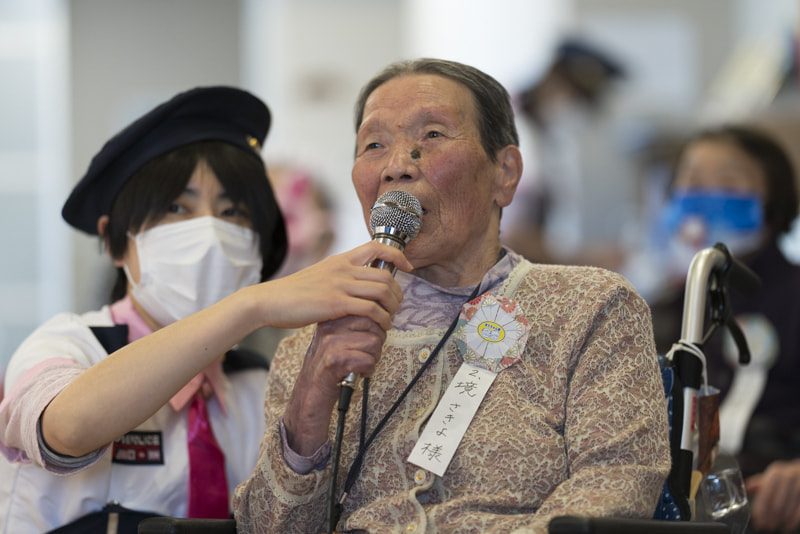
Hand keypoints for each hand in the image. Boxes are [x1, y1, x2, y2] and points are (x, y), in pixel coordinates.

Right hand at [252, 241, 412, 329]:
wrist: (269, 301)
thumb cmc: (292, 293)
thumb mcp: (319, 276)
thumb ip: (338, 277)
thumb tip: (355, 284)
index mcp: (339, 260)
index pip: (376, 247)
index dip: (397, 255)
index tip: (407, 267)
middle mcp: (342, 269)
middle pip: (385, 274)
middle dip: (398, 292)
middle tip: (397, 305)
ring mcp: (339, 285)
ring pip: (382, 290)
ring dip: (393, 306)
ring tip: (391, 317)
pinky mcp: (335, 303)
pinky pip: (370, 309)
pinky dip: (382, 319)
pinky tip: (382, 326)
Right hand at [283, 315, 386, 455]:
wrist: (310, 396)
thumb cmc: (327, 369)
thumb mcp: (334, 341)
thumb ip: (351, 327)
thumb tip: (380, 318)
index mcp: (331, 320)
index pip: (366, 312)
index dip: (374, 329)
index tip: (367, 341)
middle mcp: (330, 328)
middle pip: (373, 325)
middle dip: (376, 343)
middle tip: (364, 356)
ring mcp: (331, 343)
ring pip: (374, 343)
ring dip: (373, 358)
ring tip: (359, 365)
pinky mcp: (336, 360)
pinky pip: (368, 361)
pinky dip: (368, 371)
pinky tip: (356, 374)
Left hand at [746, 459, 799, 531]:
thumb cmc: (787, 475)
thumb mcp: (772, 476)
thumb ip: (758, 483)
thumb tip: (744, 489)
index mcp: (775, 473)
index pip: (765, 493)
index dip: (760, 508)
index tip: (756, 519)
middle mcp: (788, 478)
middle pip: (776, 503)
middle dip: (769, 517)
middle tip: (764, 526)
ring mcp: (799, 485)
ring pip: (788, 508)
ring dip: (779, 520)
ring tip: (773, 527)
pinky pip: (799, 511)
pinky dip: (792, 521)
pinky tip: (786, 527)